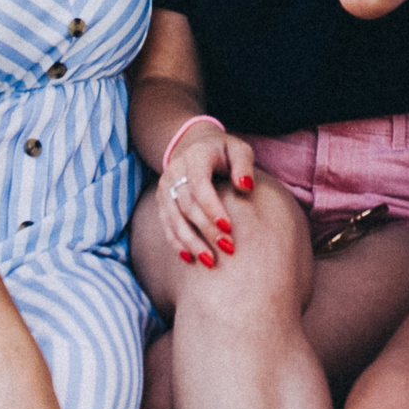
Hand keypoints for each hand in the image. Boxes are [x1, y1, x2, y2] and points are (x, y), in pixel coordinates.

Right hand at [158, 128, 253, 268]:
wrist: (196, 146)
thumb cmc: (225, 152)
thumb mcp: (239, 150)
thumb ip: (244, 165)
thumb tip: (245, 186)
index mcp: (196, 156)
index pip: (199, 185)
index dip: (212, 207)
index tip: (229, 227)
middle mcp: (175, 171)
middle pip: (187, 205)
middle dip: (206, 229)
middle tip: (228, 248)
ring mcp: (165, 188)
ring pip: (174, 219)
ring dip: (191, 242)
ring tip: (211, 261)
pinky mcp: (162, 202)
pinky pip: (167, 225)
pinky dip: (178, 243)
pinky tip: (190, 258)